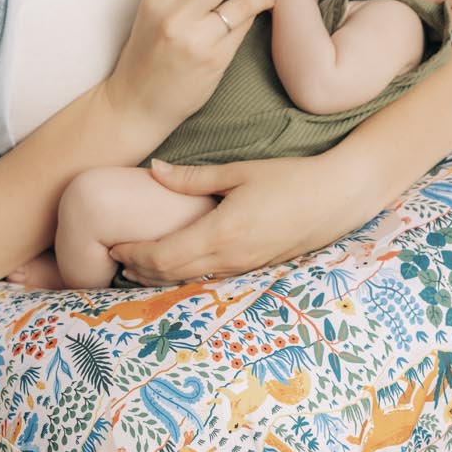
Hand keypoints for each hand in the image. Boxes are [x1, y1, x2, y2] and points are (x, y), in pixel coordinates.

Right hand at [101, 0, 279, 136]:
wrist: (136, 104)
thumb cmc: (144, 59)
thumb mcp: (150, 16)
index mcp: (155, 0)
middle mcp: (174, 16)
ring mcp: (195, 39)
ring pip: (238, 4)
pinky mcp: (213, 60)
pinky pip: (240, 30)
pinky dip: (253, 16)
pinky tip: (260, 11)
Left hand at [108, 153, 374, 285]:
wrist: (339, 198)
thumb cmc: (291, 179)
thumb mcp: (239, 172)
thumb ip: (193, 177)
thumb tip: (152, 170)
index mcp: (222, 233)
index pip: (164, 255)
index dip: (134, 255)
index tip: (112, 246)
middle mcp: (231, 258)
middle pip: (171, 275)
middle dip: (139, 270)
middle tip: (113, 258)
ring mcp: (244, 268)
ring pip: (189, 281)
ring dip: (159, 276)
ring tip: (135, 266)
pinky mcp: (255, 269)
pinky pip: (209, 278)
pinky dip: (184, 275)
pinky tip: (174, 265)